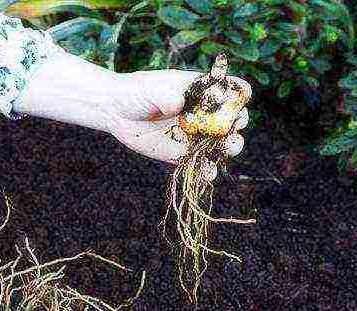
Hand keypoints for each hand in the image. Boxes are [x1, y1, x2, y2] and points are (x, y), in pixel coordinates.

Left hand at [15, 53, 251, 163]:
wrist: (116, 112)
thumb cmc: (135, 92)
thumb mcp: (150, 90)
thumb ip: (164, 95)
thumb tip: (177, 104)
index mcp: (201, 92)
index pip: (229, 90)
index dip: (238, 94)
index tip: (240, 99)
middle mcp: (202, 114)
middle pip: (231, 119)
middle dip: (237, 124)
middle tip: (234, 129)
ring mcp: (194, 134)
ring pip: (219, 144)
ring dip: (229, 148)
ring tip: (230, 150)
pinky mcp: (182, 153)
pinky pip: (200, 163)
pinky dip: (207, 170)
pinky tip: (209, 174)